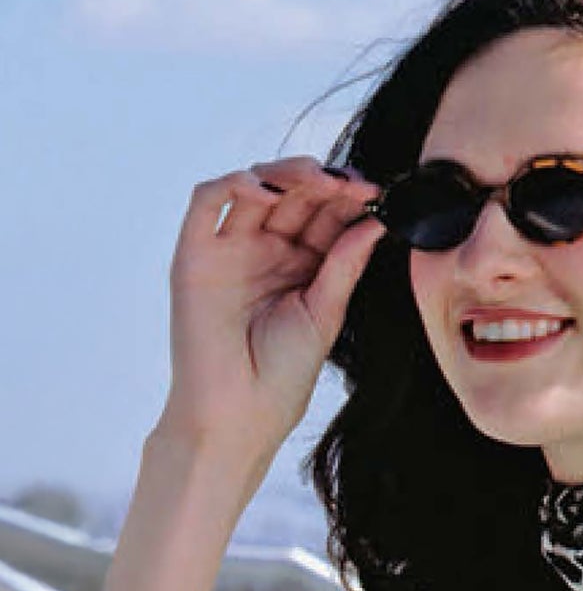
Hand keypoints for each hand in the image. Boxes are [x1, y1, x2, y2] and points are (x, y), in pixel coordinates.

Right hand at [158, 155, 384, 476]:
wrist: (238, 415)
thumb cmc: (280, 377)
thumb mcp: (325, 314)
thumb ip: (345, 264)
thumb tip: (376, 220)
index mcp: (300, 266)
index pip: (324, 214)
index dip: (348, 198)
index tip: (378, 194)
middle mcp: (264, 250)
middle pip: (293, 194)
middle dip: (324, 182)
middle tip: (354, 185)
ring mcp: (230, 249)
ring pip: (255, 187)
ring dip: (288, 175)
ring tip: (320, 182)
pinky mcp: (196, 253)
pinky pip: (208, 201)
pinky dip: (234, 184)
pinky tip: (267, 191)